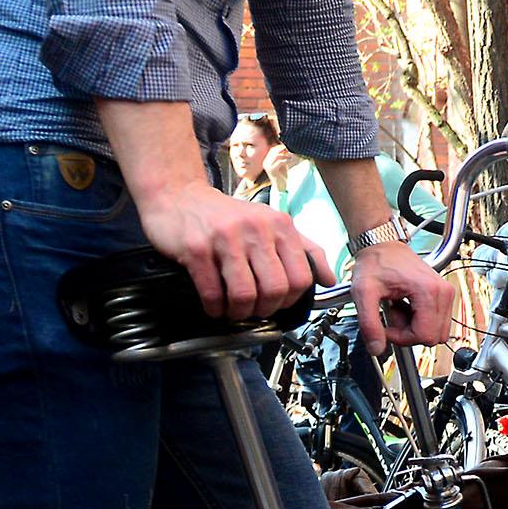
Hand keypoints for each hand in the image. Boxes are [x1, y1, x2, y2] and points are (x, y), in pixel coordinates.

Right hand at [134, 179, 331, 322]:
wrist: (178, 196)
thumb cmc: (226, 216)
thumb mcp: (271, 223)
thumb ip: (304, 249)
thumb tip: (329, 279)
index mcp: (279, 225)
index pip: (301, 278)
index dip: (291, 300)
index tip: (278, 304)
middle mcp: (256, 229)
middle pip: (275, 290)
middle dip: (266, 310)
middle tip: (255, 310)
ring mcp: (225, 238)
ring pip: (245, 295)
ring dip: (239, 312)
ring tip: (233, 310)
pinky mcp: (196, 248)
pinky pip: (212, 293)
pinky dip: (215, 308)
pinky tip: (214, 306)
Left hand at [348, 239, 455, 354]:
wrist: (383, 245)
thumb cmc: (376, 262)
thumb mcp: (364, 293)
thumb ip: (369, 323)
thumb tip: (376, 348)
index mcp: (429, 292)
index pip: (425, 335)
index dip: (402, 338)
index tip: (387, 326)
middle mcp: (444, 293)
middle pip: (433, 336)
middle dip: (410, 333)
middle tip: (393, 315)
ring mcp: (446, 294)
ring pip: (436, 332)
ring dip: (415, 327)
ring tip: (399, 309)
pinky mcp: (444, 295)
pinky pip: (437, 322)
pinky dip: (420, 320)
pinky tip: (406, 306)